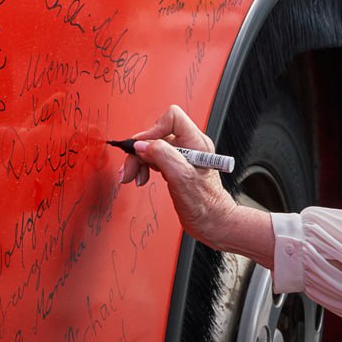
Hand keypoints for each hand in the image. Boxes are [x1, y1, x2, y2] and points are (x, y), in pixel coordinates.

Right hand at [117, 105, 238, 246]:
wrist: (213, 223)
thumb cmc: (205, 206)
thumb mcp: (182, 178)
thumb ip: (163, 156)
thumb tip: (142, 145)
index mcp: (196, 142)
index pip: (172, 117)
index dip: (153, 130)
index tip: (141, 148)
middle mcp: (190, 145)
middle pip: (157, 133)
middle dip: (140, 151)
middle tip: (128, 170)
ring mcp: (182, 156)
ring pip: (152, 146)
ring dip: (138, 160)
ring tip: (132, 177)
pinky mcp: (175, 166)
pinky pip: (154, 158)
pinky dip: (143, 167)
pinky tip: (141, 178)